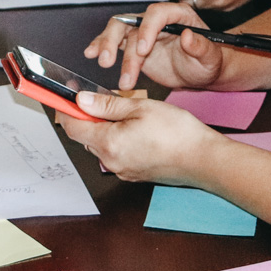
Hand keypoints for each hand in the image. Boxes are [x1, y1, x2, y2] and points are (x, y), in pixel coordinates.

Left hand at [57, 91, 215, 183]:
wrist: (205, 160)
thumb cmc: (178, 133)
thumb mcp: (140, 108)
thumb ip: (107, 105)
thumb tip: (81, 100)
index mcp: (109, 144)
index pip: (73, 128)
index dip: (66, 111)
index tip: (65, 97)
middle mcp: (112, 162)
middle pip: (86, 138)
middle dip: (88, 117)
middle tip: (101, 99)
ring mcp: (124, 171)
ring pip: (102, 146)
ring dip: (105, 129)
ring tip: (125, 112)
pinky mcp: (136, 174)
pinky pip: (117, 154)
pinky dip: (118, 140)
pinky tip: (135, 128)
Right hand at [84, 2, 224, 89]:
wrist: (200, 73)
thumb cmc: (208, 63)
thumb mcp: (210, 58)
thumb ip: (201, 47)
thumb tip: (189, 37)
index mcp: (178, 15)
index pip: (157, 14)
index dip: (146, 30)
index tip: (142, 51)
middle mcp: (156, 19)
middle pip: (130, 20)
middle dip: (117, 39)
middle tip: (110, 60)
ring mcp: (142, 31)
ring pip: (117, 30)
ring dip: (107, 46)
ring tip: (104, 63)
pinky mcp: (132, 44)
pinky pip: (113, 42)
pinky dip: (101, 46)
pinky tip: (91, 54)